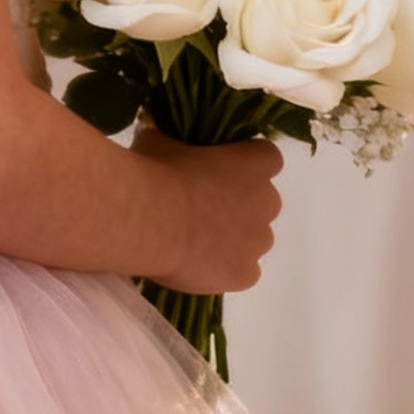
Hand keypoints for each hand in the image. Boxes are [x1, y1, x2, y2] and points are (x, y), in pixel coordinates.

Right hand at [134, 124, 282, 293]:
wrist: (146, 219)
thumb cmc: (157, 172)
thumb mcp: (161, 139)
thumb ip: (179, 143)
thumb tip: (169, 145)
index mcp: (254, 163)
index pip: (267, 158)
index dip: (244, 165)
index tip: (218, 169)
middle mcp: (267, 201)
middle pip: (262, 202)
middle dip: (238, 205)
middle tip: (200, 207)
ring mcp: (259, 241)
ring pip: (253, 239)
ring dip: (231, 239)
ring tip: (191, 240)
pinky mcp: (246, 274)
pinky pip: (241, 271)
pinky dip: (223, 269)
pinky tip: (193, 264)